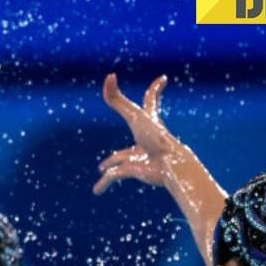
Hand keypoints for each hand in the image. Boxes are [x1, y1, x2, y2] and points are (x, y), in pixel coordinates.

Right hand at [93, 73, 178, 193]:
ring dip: (112, 163)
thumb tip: (109, 76)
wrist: (168, 166)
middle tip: (134, 122)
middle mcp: (145, 137)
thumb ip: (117, 100)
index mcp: (148, 120)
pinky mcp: (135, 170)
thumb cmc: (156, 138)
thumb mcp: (134, 116)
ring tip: (104, 168)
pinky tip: (97, 190)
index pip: (151, 100)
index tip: (163, 79)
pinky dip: (105, 183)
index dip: (154, 89)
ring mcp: (140, 154)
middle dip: (134, 127)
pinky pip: (115, 177)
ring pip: (121, 158)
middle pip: (137, 129)